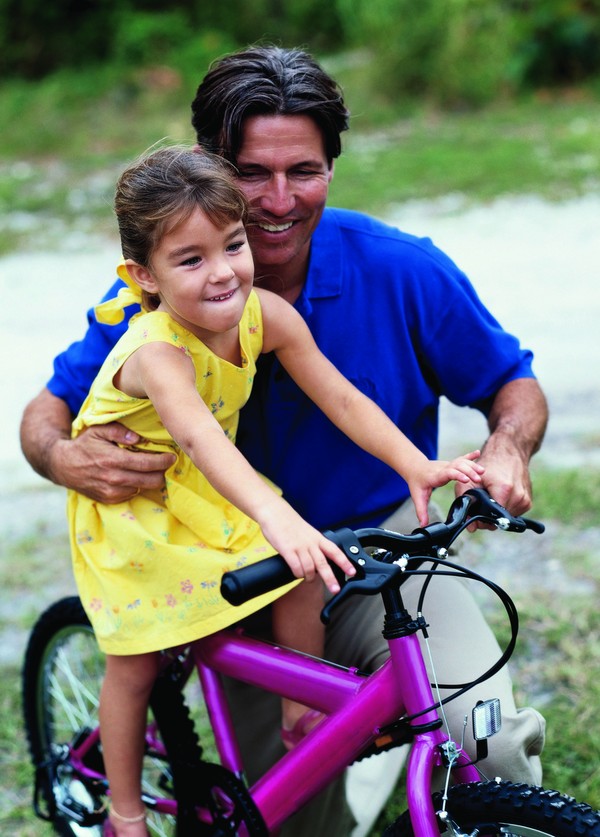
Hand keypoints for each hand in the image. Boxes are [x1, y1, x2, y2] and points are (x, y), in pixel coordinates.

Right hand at [50, 423, 175, 502]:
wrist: (63, 466)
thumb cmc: (84, 445)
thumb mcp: (98, 430)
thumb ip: (119, 430)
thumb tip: (138, 438)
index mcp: (113, 459)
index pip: (147, 463)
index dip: (164, 461)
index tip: (172, 457)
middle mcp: (114, 478)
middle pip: (151, 480)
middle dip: (162, 472)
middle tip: (165, 463)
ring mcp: (112, 492)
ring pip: (144, 488)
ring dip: (150, 479)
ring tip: (150, 468)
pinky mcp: (110, 500)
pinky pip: (133, 494)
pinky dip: (138, 485)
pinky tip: (134, 476)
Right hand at [258, 500, 355, 593]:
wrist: (274, 511)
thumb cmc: (289, 522)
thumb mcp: (307, 532)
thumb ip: (313, 545)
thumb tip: (317, 560)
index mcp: (317, 538)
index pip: (335, 551)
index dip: (344, 562)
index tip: (352, 572)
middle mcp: (310, 543)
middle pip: (324, 563)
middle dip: (330, 578)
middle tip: (335, 589)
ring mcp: (299, 546)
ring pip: (310, 568)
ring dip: (309, 577)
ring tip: (308, 579)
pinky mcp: (287, 549)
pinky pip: (296, 566)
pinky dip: (298, 573)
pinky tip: (297, 573)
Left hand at [408, 450, 483, 526]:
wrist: (415, 469)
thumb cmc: (417, 483)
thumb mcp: (417, 497)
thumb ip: (421, 511)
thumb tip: (423, 525)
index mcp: (436, 476)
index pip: (447, 473)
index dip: (457, 475)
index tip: (466, 480)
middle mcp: (443, 468)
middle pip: (457, 466)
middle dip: (468, 471)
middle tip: (478, 479)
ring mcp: (448, 465)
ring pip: (461, 462)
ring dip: (472, 465)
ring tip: (482, 471)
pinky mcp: (451, 464)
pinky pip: (462, 458)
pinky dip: (470, 456)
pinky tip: (478, 453)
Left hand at [454, 437, 532, 529]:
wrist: (508, 453)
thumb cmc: (487, 466)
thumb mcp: (469, 480)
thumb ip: (465, 503)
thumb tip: (471, 529)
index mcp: (505, 490)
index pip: (492, 519)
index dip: (481, 519)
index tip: (475, 512)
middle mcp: (518, 496)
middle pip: (499, 520)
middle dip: (488, 517)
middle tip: (482, 503)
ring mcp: (525, 500)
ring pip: (506, 518)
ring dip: (497, 513)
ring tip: (492, 497)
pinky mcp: (528, 502)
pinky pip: (514, 514)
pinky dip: (505, 509)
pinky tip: (501, 498)